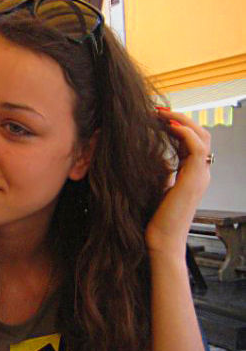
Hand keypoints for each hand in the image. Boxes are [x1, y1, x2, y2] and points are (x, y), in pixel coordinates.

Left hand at [145, 108, 211, 256]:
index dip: (176, 126)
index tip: (155, 117)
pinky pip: (196, 146)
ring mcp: (200, 175)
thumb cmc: (155, 220)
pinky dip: (184, 131)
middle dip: (180, 118)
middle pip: (201, 134)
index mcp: (192, 174)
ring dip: (181, 120)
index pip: (191, 141)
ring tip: (161, 113)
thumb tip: (148, 157)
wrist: (161, 241)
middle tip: (157, 110)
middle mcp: (200, 173)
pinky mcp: (194, 179)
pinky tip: (167, 125)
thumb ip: (160, 172)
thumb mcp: (156, 188)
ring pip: (202, 136)